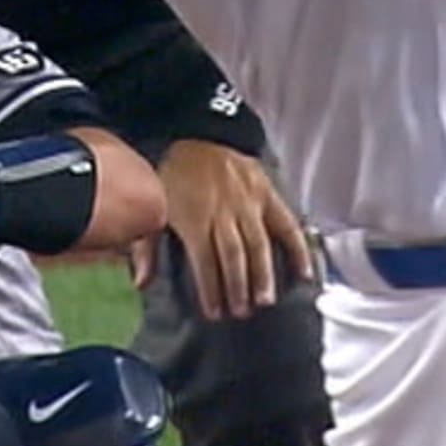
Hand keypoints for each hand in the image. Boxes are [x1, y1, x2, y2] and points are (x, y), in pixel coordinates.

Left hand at [129, 139, 315, 321]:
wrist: (197, 132)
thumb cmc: (172, 174)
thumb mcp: (153, 206)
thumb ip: (146, 246)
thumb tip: (141, 283)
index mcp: (195, 217)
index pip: (205, 261)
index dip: (211, 289)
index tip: (215, 313)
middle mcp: (224, 211)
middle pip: (234, 255)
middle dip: (238, 286)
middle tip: (242, 311)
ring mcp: (249, 201)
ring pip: (259, 243)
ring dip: (263, 274)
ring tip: (265, 299)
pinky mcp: (267, 192)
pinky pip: (286, 222)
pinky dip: (297, 247)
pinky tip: (304, 271)